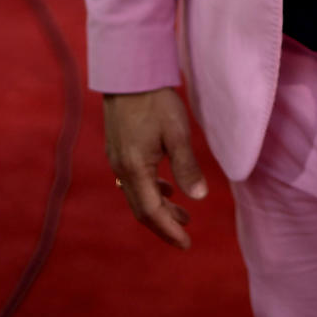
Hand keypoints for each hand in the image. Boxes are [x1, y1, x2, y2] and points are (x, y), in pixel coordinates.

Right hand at [103, 87, 207, 249]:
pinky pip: (134, 181)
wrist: (129, 72)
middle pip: (142, 208)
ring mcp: (117, 159)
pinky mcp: (118, 149)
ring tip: (182, 214)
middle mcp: (121, 169)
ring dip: (159, 207)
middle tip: (186, 234)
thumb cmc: (156, 100)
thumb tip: (199, 197)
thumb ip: (187, 166)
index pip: (151, 212)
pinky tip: (166, 187)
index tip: (186, 244)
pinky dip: (151, 190)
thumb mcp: (177, 133)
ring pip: (137, 195)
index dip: (169, 230)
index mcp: (135, 169)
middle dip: (164, 224)